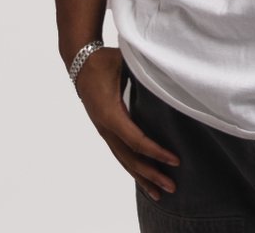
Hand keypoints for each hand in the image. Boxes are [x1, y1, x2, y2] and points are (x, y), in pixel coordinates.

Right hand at [74, 46, 180, 201]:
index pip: (136, 140)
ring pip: (123, 160)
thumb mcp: (123, 62)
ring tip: (159, 193)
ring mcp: (104, 131)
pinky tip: (144, 179)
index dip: (155, 152)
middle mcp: (105, 127)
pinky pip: (120, 154)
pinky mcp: (106, 130)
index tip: (174, 160)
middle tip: (172, 186)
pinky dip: (133, 169)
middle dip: (151, 174)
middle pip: (130, 158)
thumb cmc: (104, 60)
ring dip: (142, 177)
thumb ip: (143, 69)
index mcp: (110, 114)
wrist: (80, 62)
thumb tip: (168, 69)